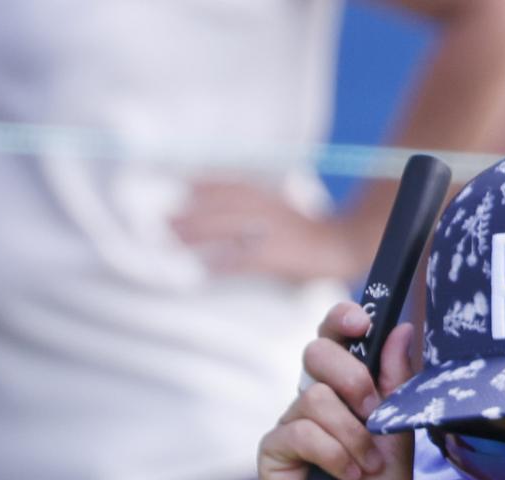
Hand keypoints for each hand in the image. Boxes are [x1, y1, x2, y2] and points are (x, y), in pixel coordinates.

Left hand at [172, 179, 361, 282]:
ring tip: (172, 240)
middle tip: (162, 220)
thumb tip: (215, 208)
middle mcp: (267, 207)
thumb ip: (251, 203)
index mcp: (267, 192)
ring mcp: (273, 231)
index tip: (177, 188)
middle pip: (222, 204)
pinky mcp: (279, 257)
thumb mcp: (278, 206)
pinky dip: (222, 265)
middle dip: (191, 211)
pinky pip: (244, 261)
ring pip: (228, 228)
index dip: (202, 185)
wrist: (342, 245)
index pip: (229, 183)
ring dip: (199, 233)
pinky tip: (203, 272)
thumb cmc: (305, 230)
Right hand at [258, 300, 422, 479]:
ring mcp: (291, 427)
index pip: (335, 340)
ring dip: (351, 434)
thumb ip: (396, 385)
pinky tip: (345, 478)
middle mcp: (314, 405)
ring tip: (365, 467)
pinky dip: (332, 454)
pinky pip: (300, 431)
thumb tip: (400, 330)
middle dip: (352, 376)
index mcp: (346, 395)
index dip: (342, 320)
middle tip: (372, 411)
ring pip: (315, 397)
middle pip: (316, 353)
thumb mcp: (398, 438)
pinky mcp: (273, 453)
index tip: (361, 320)